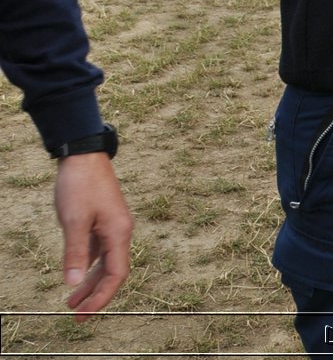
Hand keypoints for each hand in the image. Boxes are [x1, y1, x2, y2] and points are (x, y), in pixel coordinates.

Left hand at [55, 153, 132, 319]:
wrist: (84, 156)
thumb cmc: (80, 185)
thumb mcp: (74, 220)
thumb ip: (74, 252)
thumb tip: (72, 283)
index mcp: (119, 233)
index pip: (116, 274)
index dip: (102, 297)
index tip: (84, 313)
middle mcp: (120, 232)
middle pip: (113, 272)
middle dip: (96, 296)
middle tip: (76, 316)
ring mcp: (113, 226)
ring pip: (105, 262)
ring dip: (89, 282)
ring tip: (71, 302)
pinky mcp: (103, 221)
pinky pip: (99, 251)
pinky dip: (88, 266)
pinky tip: (76, 274)